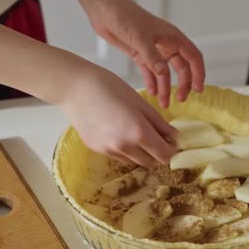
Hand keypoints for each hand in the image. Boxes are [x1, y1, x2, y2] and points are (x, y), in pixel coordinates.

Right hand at [59, 63, 177, 166]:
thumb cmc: (109, 87)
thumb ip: (159, 123)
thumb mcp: (140, 102)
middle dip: (156, 151)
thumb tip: (174, 137)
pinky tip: (116, 129)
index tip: (171, 139)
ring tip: (133, 129)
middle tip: (154, 134)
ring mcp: (108, 151)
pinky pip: (118, 155)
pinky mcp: (96, 149)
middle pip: (151, 162)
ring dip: (140, 151)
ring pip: (134, 160)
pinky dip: (124, 148)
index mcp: (138, 133)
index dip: (171, 149)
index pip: (164, 156)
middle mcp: (124, 147)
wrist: (74, 88)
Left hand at [88, 0, 204, 107]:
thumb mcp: (140, 38)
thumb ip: (153, 57)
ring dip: (166, 87)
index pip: (193, 56)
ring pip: (165, 72)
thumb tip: (164, 74)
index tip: (198, 89)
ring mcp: (153, 50)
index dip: (198, 73)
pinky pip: (150, 72)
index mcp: (172, 37)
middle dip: (183, 84)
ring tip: (165, 103)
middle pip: (181, 67)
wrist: (104, 10)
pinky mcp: (140, 54)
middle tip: (181, 99)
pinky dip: (152, 82)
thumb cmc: (125, 16)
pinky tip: (153, 93)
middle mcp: (165, 44)